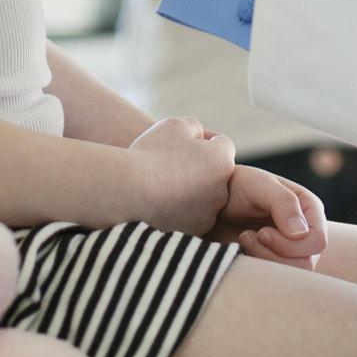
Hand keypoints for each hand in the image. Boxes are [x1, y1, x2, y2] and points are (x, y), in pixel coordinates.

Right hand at [127, 117, 236, 235]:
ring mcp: (210, 212)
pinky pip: (191, 215)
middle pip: (214, 172)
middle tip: (170, 162)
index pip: (220, 144)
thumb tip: (200, 138)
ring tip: (163, 182)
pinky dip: (181, 209)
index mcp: (223, 160)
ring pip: (204, 196)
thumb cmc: (154, 153)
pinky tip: (161, 200)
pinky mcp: (195, 230)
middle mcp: (223, 189)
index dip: (201, 138)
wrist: (132, 190)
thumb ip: (195, 127)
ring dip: (191, 189)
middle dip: (198, 166)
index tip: (180, 140)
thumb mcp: (176, 125)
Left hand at [211, 166, 326, 269]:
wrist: (217, 202)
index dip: (290, 244)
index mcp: (310, 210)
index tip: (262, 232)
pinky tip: (242, 252)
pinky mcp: (276, 264)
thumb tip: (301, 233)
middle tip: (247, 236)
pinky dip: (257, 269)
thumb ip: (283, 202)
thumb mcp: (259, 185)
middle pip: (306, 263)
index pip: (317, 241)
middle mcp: (307, 232)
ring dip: (263, 260)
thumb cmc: (239, 186)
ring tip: (244, 240)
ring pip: (291, 276)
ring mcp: (293, 251)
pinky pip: (275, 280)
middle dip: (273, 254)